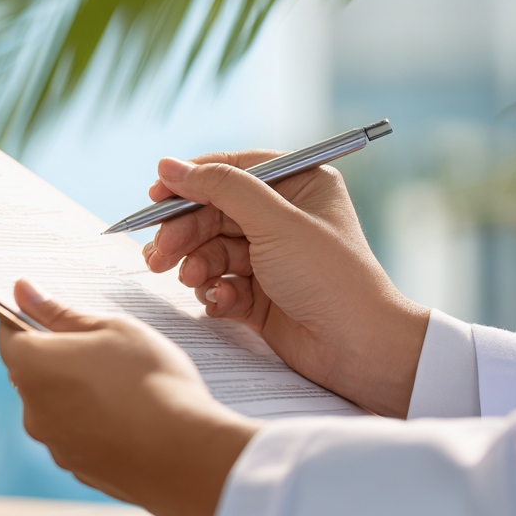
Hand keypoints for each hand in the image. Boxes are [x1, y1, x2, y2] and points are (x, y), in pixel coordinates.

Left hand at [0, 280, 259, 515]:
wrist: (188, 456)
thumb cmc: (152, 380)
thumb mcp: (112, 329)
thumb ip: (60, 312)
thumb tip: (22, 290)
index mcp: (31, 366)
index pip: (9, 334)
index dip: (28, 319)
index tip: (52, 314)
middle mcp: (31, 409)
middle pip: (32, 372)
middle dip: (59, 358)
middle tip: (105, 351)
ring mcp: (53, 444)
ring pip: (56, 406)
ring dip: (77, 394)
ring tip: (125, 389)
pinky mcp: (77, 469)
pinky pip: (76, 436)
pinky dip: (93, 425)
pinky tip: (129, 419)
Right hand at [144, 153, 429, 416]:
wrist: (359, 349)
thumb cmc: (330, 279)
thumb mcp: (274, 222)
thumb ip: (220, 188)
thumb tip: (168, 165)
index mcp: (299, 186)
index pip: (232, 170)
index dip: (191, 182)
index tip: (156, 196)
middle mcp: (284, 217)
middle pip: (213, 212)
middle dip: (184, 233)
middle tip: (161, 253)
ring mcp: (270, 257)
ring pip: (209, 249)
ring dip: (196, 264)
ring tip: (193, 280)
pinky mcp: (259, 293)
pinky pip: (219, 282)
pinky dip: (215, 292)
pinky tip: (223, 302)